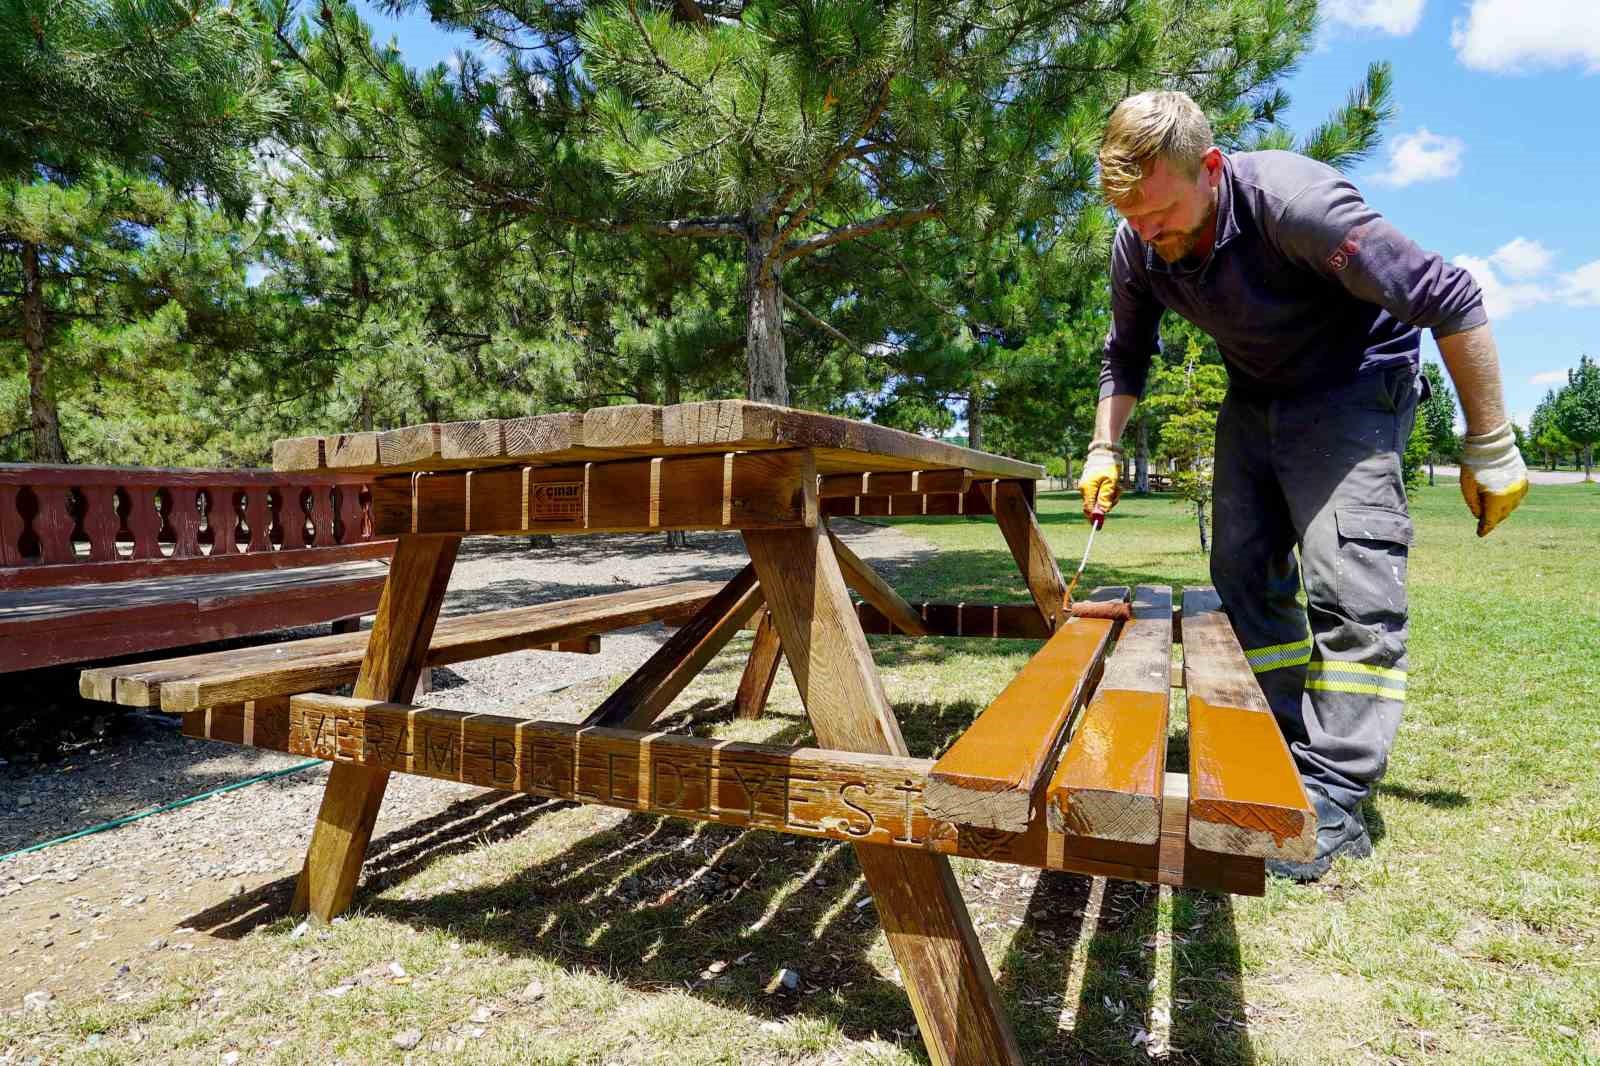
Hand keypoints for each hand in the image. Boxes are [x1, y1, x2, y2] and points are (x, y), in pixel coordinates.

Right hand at [1076, 441, 1122, 520]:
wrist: (1105, 452)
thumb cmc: (1108, 466)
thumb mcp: (1110, 483)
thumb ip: (1106, 497)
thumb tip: (1103, 512)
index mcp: (1088, 489)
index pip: (1088, 509)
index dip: (1094, 518)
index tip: (1099, 527)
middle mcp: (1085, 489)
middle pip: (1094, 506)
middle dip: (1106, 505)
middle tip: (1117, 497)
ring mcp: (1089, 487)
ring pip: (1098, 500)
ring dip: (1110, 498)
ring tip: (1117, 487)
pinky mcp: (1093, 485)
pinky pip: (1100, 494)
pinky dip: (1108, 493)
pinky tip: (1114, 485)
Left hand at [1458, 421, 1528, 536]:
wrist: (1491, 444)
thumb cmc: (1475, 465)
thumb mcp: (1467, 486)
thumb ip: (1473, 505)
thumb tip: (1480, 516)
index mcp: (1496, 498)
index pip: (1490, 520)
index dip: (1484, 529)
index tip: (1480, 534)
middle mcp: (1511, 495)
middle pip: (1501, 515)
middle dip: (1491, 519)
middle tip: (1482, 523)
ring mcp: (1520, 487)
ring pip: (1511, 506)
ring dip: (1501, 510)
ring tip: (1491, 510)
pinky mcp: (1524, 480)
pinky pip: (1517, 496)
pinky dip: (1509, 500)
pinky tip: (1502, 499)